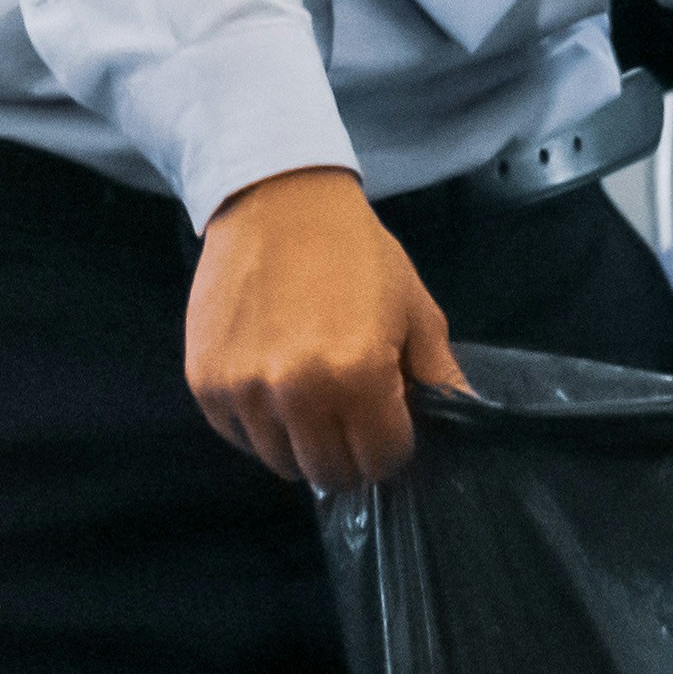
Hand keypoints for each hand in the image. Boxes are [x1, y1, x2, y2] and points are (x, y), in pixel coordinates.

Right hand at [187, 168, 462, 491]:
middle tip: (349, 412)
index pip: (381, 461)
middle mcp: (296, 392)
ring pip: (281, 463)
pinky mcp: (205, 383)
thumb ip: (439, 375)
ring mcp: (244, 390)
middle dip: (348, 452)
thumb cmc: (355, 252)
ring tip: (308, 392)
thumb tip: (468, 425)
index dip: (391, 444)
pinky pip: (239, 437)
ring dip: (300, 441)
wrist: (277, 200)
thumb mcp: (414, 307)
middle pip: (330, 473)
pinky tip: (272, 381)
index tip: (387, 418)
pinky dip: (259, 424)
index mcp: (357, 375)